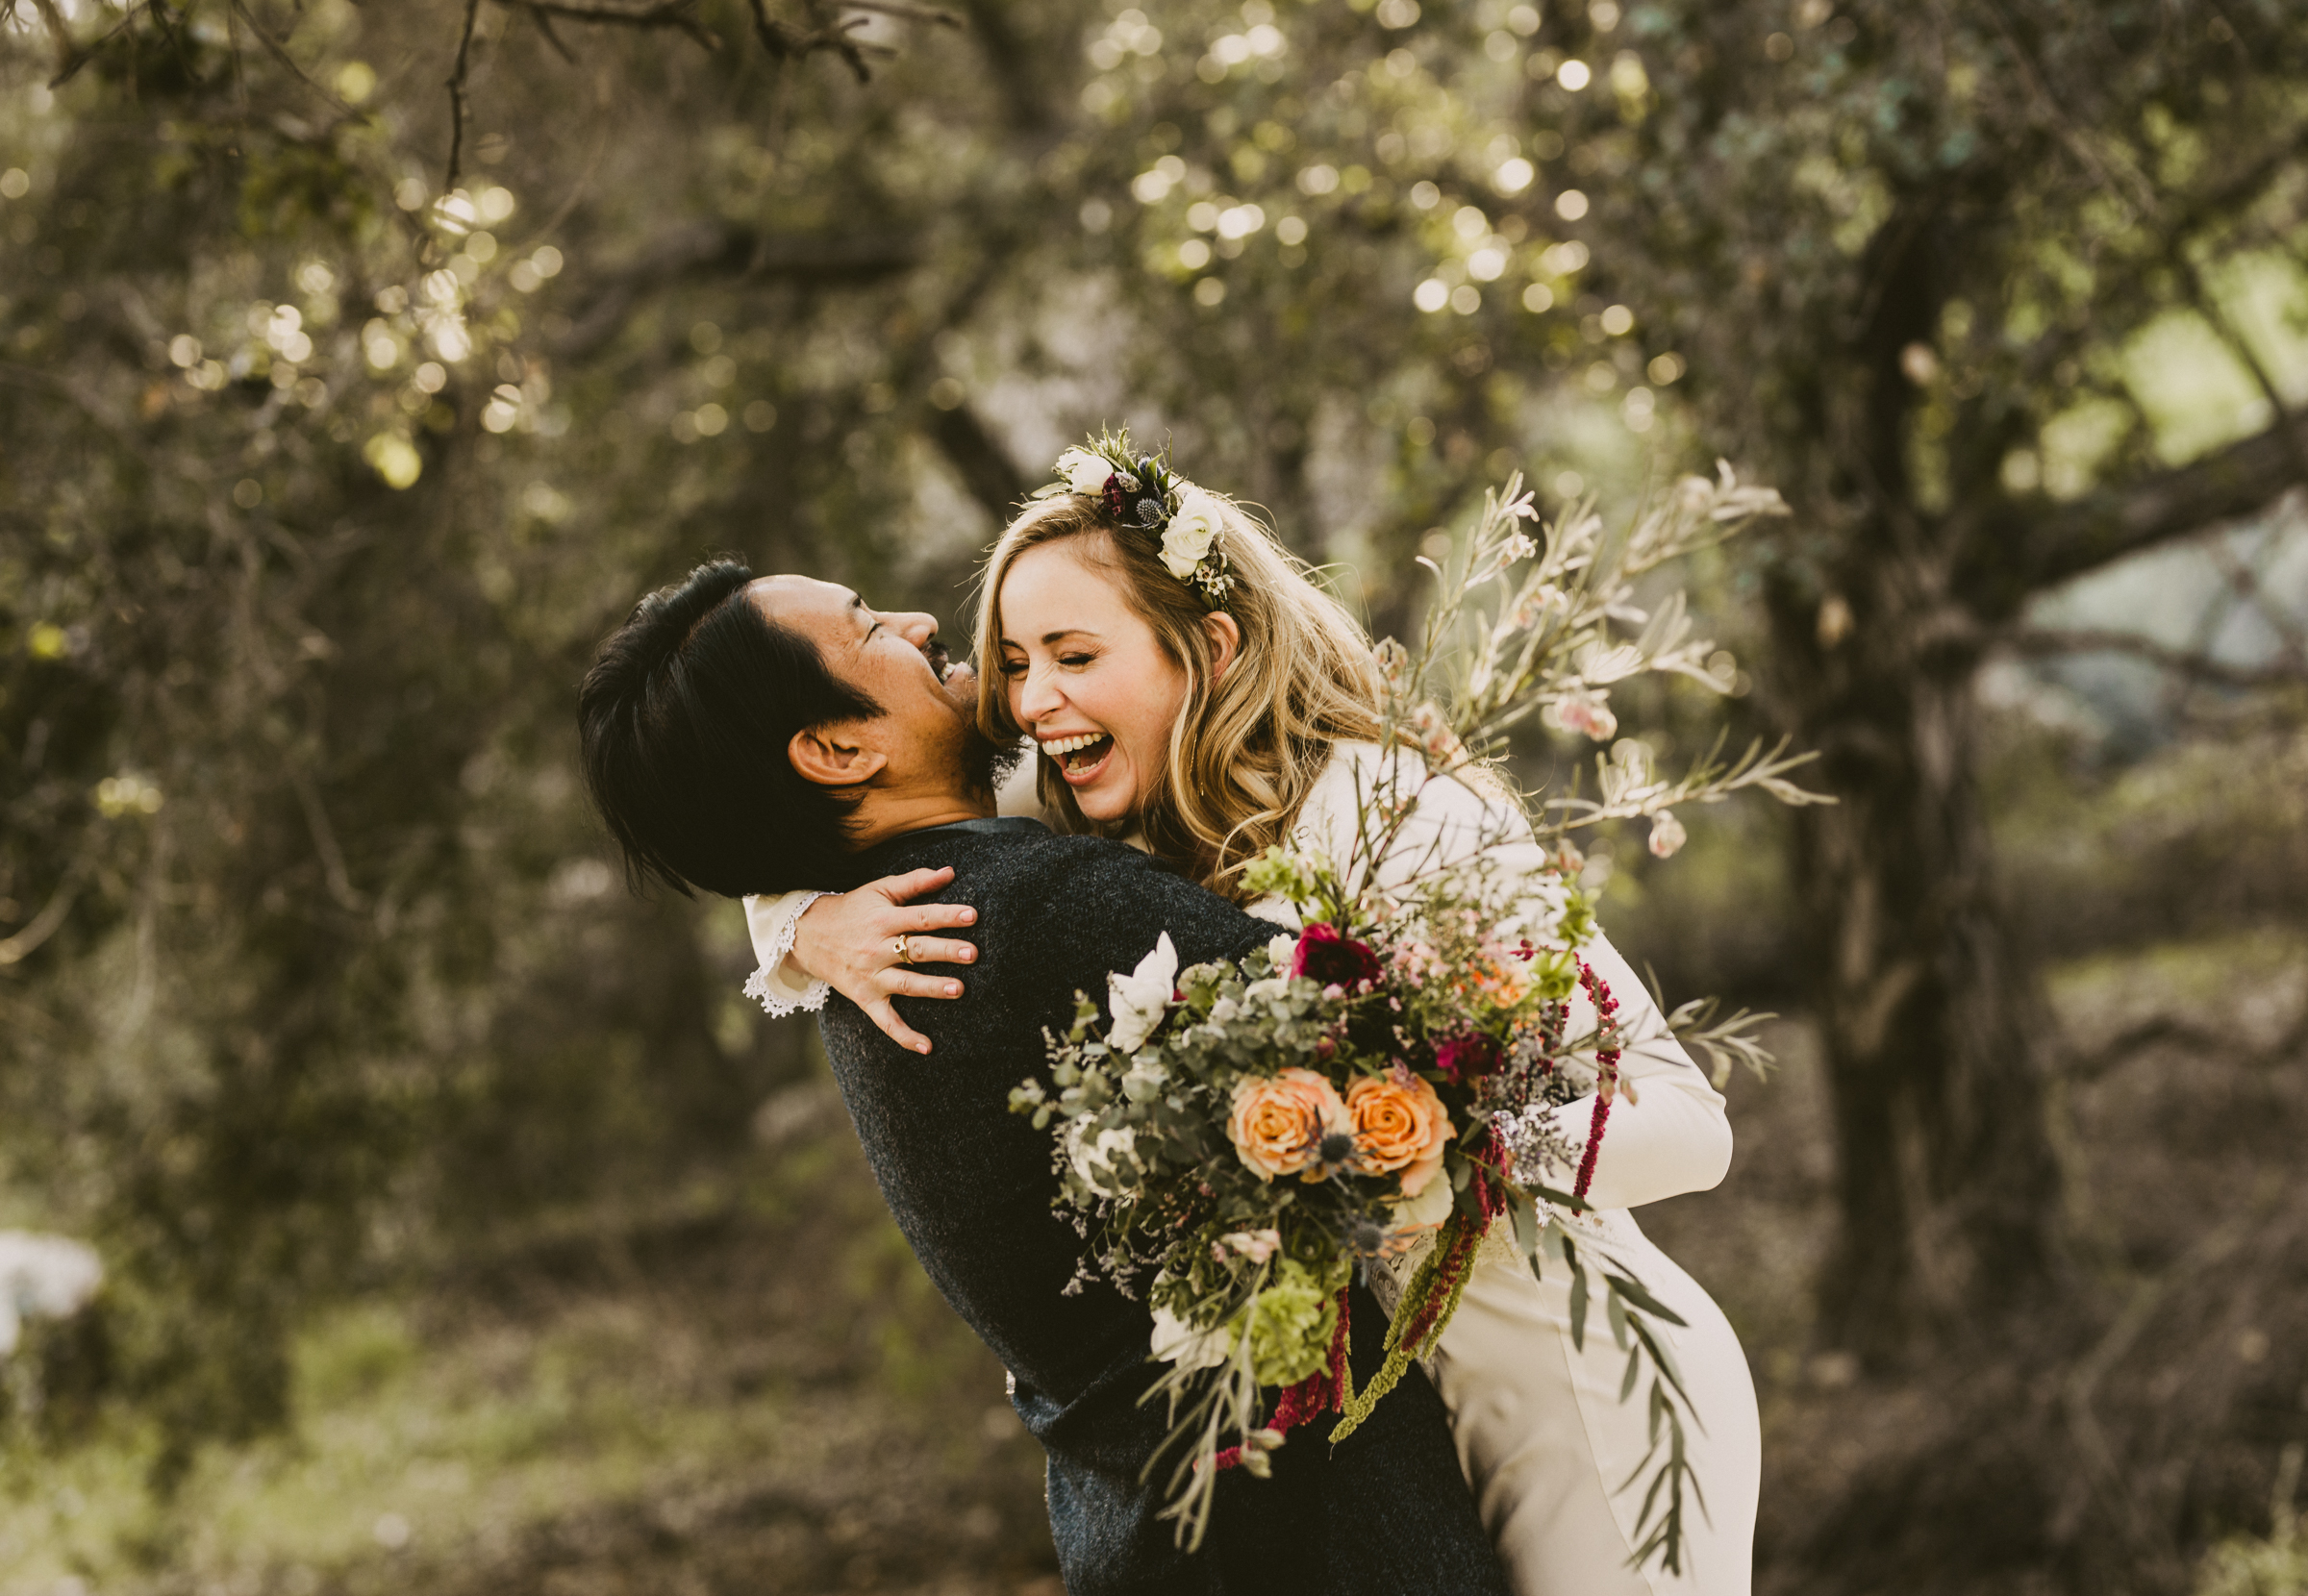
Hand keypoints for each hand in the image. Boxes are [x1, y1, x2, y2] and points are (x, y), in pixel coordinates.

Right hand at [789, 867, 977, 1054]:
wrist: (807, 935)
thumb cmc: (852, 910)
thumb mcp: (879, 890)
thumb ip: (914, 882)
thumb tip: (949, 872)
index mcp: (883, 920)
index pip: (920, 917)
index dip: (946, 915)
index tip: (972, 916)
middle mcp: (877, 949)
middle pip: (916, 951)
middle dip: (945, 952)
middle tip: (973, 953)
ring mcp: (871, 976)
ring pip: (905, 985)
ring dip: (932, 988)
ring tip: (959, 989)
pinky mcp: (865, 998)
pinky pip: (886, 1021)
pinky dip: (905, 1035)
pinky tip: (928, 1047)